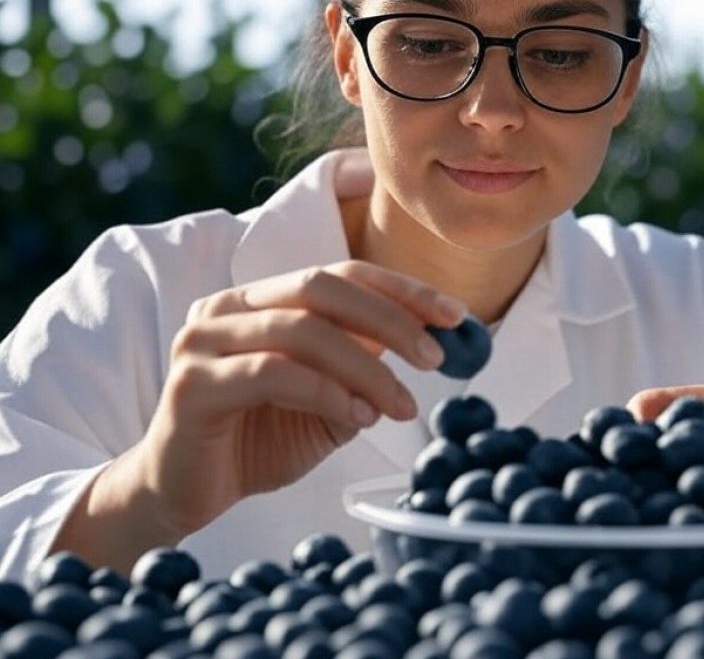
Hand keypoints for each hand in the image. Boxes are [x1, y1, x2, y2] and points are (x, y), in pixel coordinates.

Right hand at [137, 260, 465, 536]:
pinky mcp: (193, 383)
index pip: (342, 274)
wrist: (183, 493)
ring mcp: (204, 340)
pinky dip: (327, 392)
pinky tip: (358, 418)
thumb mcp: (329, 399)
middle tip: (435, 358)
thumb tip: (429, 341)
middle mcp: (229, 307)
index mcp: (262, 299)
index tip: (456, 316)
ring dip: (367, 369)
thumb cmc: (257, 440)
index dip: (402, 289)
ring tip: (402, 407)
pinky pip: (274, 373)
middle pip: (322, 287)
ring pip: (303, 330)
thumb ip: (365, 367)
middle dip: (391, 318)